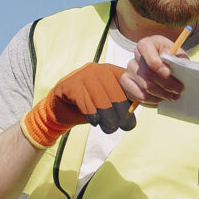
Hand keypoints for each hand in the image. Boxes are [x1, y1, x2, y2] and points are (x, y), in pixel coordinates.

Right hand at [22, 63, 136, 145]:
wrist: (60, 109)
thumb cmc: (89, 107)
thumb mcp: (109, 102)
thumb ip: (123, 101)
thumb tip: (139, 107)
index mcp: (111, 71)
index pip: (127, 82)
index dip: (134, 97)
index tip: (134, 114)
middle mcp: (98, 70)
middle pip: (115, 91)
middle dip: (121, 111)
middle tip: (125, 126)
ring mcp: (83, 76)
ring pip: (100, 97)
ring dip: (107, 116)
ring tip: (110, 128)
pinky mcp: (70, 85)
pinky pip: (84, 101)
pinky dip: (91, 113)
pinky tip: (94, 121)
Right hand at [122, 34, 185, 103]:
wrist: (159, 64)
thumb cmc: (169, 58)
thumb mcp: (177, 53)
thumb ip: (177, 55)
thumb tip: (172, 59)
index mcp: (147, 44)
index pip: (149, 56)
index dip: (159, 67)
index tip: (169, 74)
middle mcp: (136, 55)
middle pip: (148, 73)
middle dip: (166, 84)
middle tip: (178, 90)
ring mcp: (129, 68)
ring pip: (146, 86)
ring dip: (162, 94)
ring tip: (172, 95)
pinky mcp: (126, 81)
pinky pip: (140, 95)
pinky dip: (153, 99)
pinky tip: (161, 98)